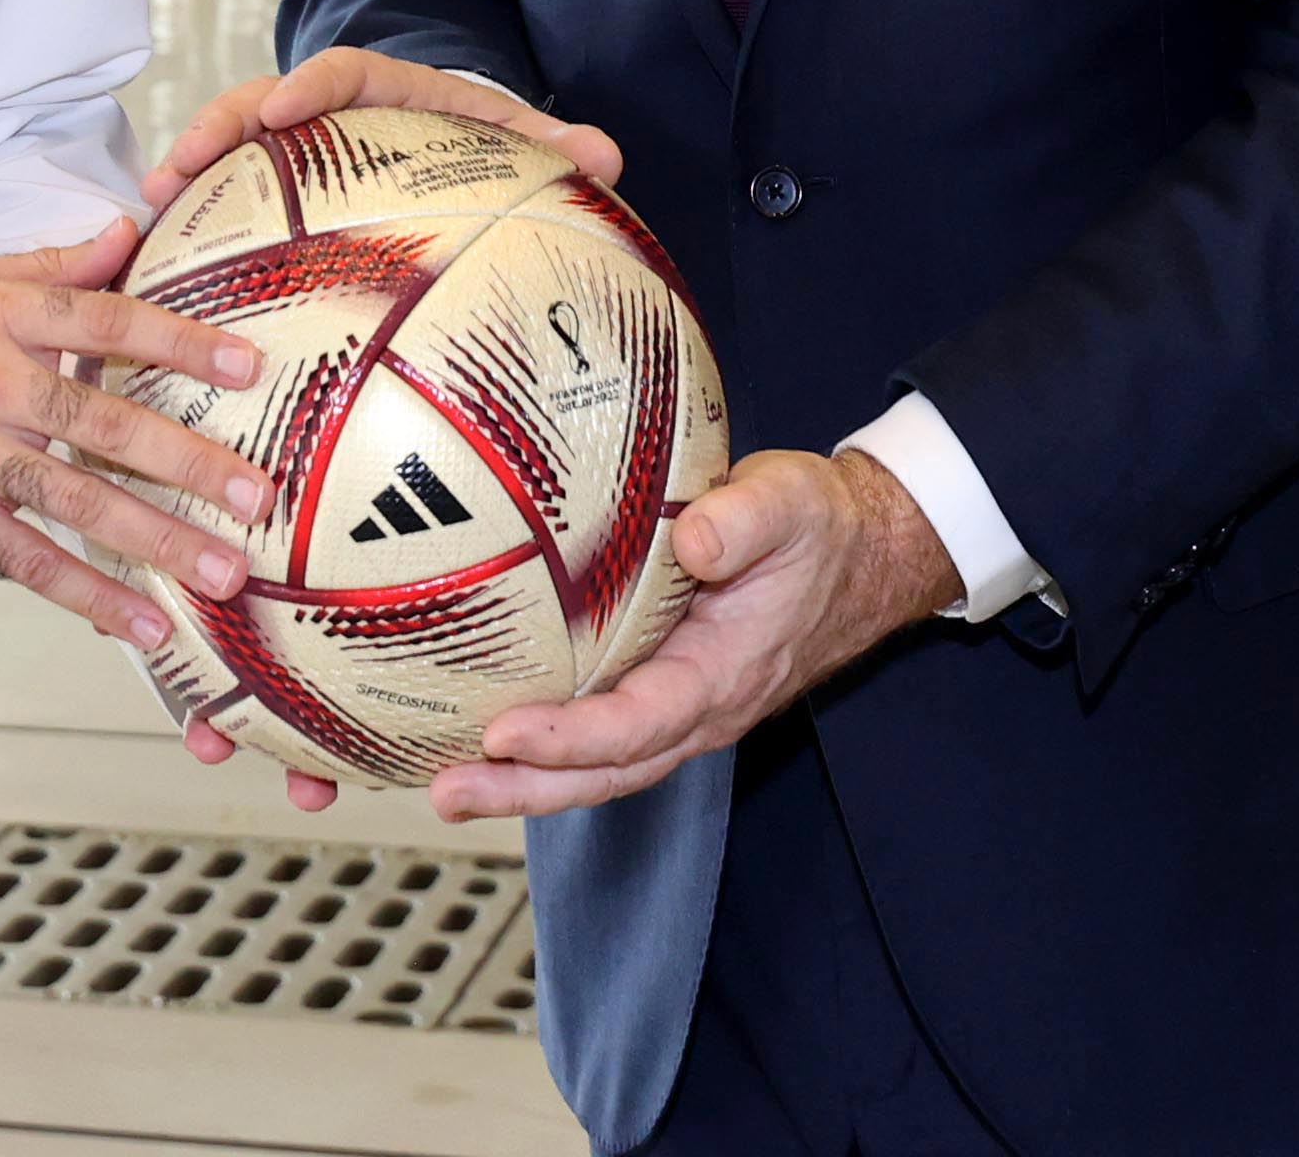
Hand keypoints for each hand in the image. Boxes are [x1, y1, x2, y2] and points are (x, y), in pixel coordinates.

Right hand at [0, 223, 275, 656]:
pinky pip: (27, 561)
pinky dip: (86, 595)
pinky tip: (142, 623)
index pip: (105, 321)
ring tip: (221, 570)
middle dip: (186, 460)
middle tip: (257, 491)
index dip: (178, 342)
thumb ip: (50, 264)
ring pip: (74, 499)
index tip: (248, 366)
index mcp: (1, 317)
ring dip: (154, 538)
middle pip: (101, 422)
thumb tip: (128, 228)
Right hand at [139, 46, 621, 216]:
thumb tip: (608, 155)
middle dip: (217, 129)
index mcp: (380, 90)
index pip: (341, 74)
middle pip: (259, 107)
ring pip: (230, 151)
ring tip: (150, 211)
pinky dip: (196, 221)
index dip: (309, 87)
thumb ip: (551, 144)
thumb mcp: (510, 134)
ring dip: (190, 174)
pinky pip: (228, 198)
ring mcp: (290, 150)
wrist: (438, 139)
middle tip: (179, 166)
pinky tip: (162, 262)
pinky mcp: (274, 191)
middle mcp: (323, 113)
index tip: (284, 110)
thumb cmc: (471, 138)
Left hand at [423, 449, 961, 820]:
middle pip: (603, 770)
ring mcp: (675, 703)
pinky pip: (595, 727)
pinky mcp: (658, 683)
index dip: (571, 737)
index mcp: (724, 675)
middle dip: (522, 788)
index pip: (640, 723)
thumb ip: (745, 521)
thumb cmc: (817, 528)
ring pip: (595, 762)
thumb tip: (694, 541)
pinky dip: (541, 745)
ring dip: (521, 780)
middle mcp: (695, 708)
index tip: (505, 733)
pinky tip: (480, 731)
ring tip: (441, 784)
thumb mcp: (792, 506)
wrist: (857, 555)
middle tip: (445, 793)